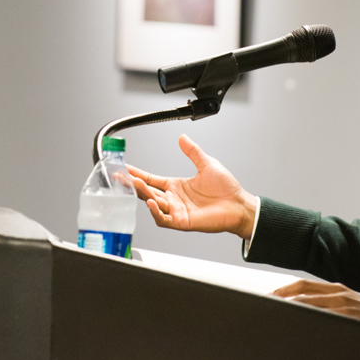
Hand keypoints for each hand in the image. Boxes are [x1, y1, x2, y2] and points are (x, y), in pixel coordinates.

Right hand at [126, 135, 256, 238]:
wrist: (238, 205)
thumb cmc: (226, 189)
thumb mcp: (207, 164)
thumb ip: (193, 151)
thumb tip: (182, 137)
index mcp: (176, 186)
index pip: (151, 179)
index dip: (137, 174)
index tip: (125, 168)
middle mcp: (173, 199)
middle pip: (147, 191)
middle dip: (132, 184)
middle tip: (121, 176)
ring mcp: (176, 211)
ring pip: (152, 203)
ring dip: (142, 194)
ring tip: (135, 184)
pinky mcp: (182, 222)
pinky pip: (163, 219)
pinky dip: (155, 212)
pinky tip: (151, 202)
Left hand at [271, 279, 359, 330]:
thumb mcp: (349, 306)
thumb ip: (330, 306)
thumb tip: (307, 310)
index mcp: (336, 289)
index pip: (304, 285)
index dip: (285, 289)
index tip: (270, 295)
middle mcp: (339, 293)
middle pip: (303, 289)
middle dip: (282, 294)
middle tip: (266, 301)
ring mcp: (344, 303)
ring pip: (311, 301)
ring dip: (291, 304)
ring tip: (275, 308)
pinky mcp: (351, 314)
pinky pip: (326, 313)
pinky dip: (311, 313)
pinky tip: (300, 318)